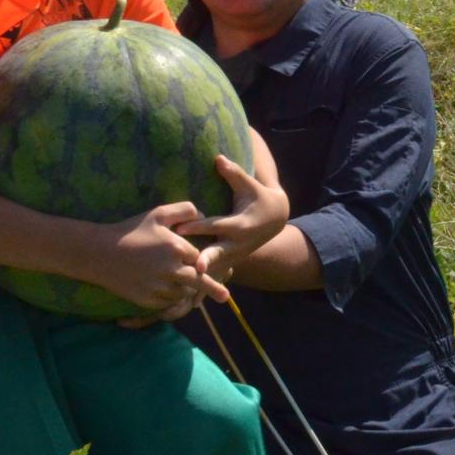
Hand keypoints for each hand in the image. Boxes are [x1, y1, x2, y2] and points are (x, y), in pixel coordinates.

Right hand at [86, 203, 205, 318]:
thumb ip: (183, 210)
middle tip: (226, 297)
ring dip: (185, 290)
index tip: (203, 262)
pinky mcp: (147, 299)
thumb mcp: (157, 214)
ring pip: (182, 293)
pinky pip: (166, 302)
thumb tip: (203, 215)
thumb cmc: (130, 230)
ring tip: (191, 292)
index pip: (198, 257)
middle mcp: (171, 270)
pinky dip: (170, 299)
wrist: (99, 253)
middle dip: (213, 288)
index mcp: (177, 248)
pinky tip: (169, 293)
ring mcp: (159, 287)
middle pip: (198, 281)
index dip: (197, 258)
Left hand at [173, 155, 291, 299]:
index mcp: (239, 224)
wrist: (275, 219)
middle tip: (194, 268)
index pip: (215, 226)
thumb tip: (218, 158)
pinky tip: (187, 296)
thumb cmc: (258, 197)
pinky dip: (204, 285)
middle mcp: (236, 243)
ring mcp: (234, 255)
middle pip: (218, 253)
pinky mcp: (231, 262)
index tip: (179, 229)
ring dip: (202, 278)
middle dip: (206, 261)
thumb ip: (233, 174)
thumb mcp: (249, 185)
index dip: (197, 227)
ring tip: (184, 287)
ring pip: (216, 269)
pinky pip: (216, 275)